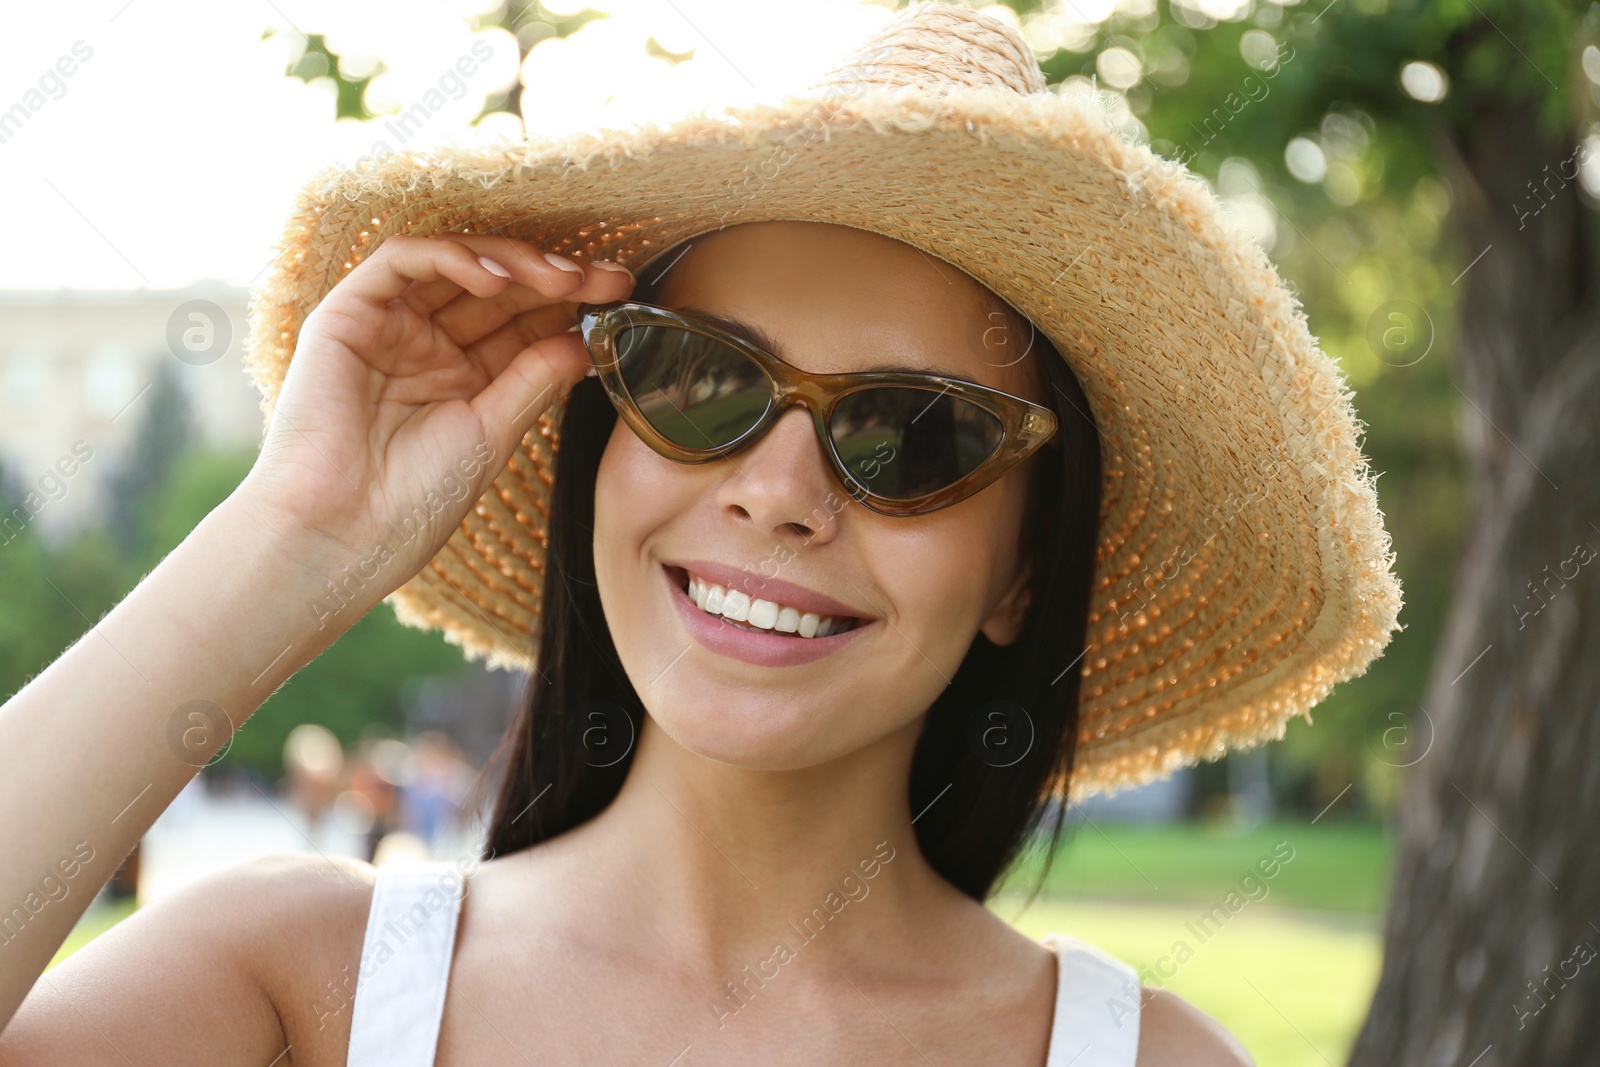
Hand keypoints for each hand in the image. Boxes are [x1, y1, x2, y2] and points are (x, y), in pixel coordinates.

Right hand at [239, 234, 633, 605]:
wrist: (340, 536)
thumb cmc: (412, 503)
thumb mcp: (493, 434)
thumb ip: (535, 379)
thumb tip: (586, 340)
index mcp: (462, 378)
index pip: (523, 323)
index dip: (571, 306)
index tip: (622, 298)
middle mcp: (425, 345)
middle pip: (497, 290)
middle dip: (556, 278)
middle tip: (608, 279)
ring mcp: (386, 327)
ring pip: (455, 265)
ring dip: (514, 263)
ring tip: (564, 279)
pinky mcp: (345, 314)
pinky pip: (400, 261)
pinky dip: (451, 257)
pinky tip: (497, 278)